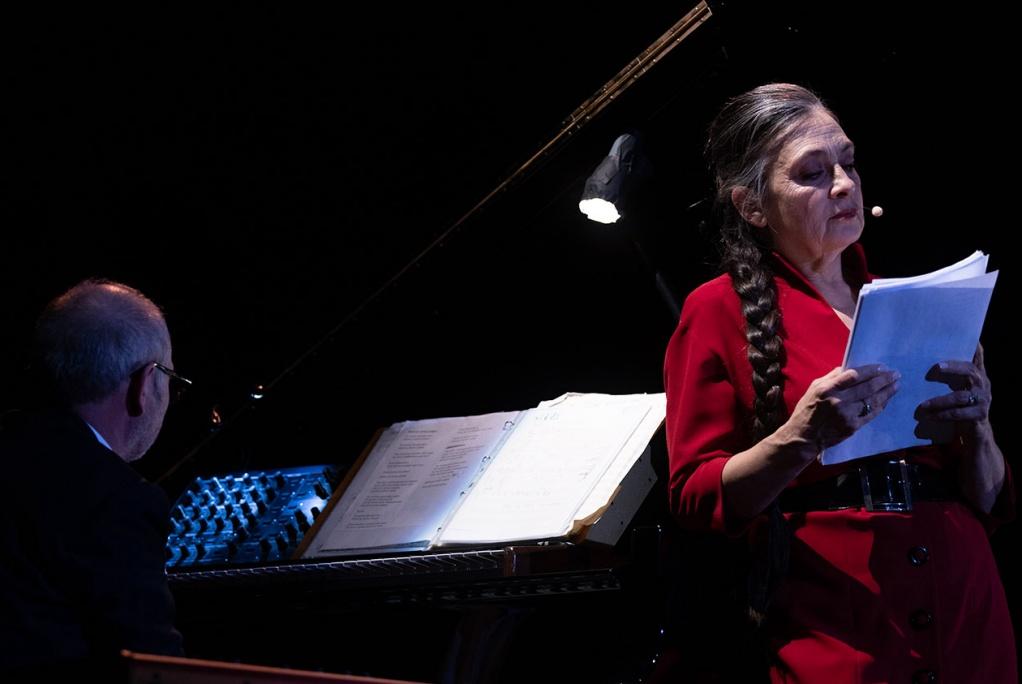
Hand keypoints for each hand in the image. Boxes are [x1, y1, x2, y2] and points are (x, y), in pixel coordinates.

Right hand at [784, 364, 900, 451]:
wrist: (804, 437)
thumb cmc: (807, 410)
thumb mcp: (813, 388)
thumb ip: (831, 378)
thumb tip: (849, 368)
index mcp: (827, 389)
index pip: (854, 375)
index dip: (870, 370)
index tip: (881, 367)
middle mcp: (838, 401)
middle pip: (867, 387)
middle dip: (884, 380)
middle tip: (895, 374)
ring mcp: (846, 415)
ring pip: (872, 400)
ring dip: (886, 392)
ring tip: (896, 385)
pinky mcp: (852, 427)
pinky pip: (871, 414)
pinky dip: (880, 406)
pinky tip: (887, 400)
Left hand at [917, 343, 991, 440]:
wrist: (975, 432)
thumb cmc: (962, 406)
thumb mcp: (958, 389)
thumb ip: (951, 376)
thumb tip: (927, 361)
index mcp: (977, 375)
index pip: (978, 357)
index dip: (975, 347)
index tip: (968, 337)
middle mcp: (983, 384)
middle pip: (970, 371)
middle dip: (953, 367)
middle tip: (937, 367)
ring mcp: (984, 400)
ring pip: (960, 397)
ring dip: (939, 401)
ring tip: (922, 405)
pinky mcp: (980, 415)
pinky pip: (959, 414)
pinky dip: (942, 415)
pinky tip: (930, 417)